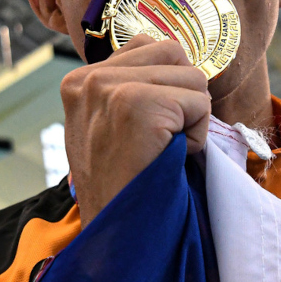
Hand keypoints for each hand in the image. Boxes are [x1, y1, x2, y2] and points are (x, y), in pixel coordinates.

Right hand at [60, 35, 210, 228]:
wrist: (117, 234)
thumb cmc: (124, 185)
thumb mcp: (110, 127)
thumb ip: (130, 88)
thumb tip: (178, 57)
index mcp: (80, 80)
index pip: (150, 46)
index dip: (168, 87)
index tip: (149, 129)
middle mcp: (89, 77)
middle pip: (174, 52)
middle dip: (183, 96)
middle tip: (160, 141)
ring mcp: (110, 88)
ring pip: (193, 76)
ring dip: (192, 117)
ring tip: (162, 150)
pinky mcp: (137, 105)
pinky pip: (200, 102)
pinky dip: (198, 134)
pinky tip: (169, 157)